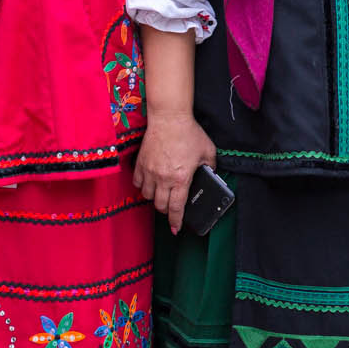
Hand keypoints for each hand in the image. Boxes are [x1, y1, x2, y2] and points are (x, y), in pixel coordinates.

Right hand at [134, 111, 216, 231]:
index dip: (176, 222)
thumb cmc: (189, 133)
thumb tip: (210, 174)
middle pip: (160, 205)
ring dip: (154, 198)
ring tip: (160, 193)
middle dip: (166, 211)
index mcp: (181, 178)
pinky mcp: (140, 163)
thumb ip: (210, 166)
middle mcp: (163, 178)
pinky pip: (138, 183)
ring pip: (147, 196)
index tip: (175, 230)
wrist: (169, 118)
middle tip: (170, 208)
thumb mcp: (208, 150)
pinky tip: (149, 183)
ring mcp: (150, 171)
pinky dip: (143, 186)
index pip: (177, 208)